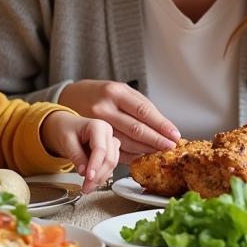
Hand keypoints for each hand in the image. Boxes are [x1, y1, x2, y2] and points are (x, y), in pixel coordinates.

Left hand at [40, 111, 120, 192]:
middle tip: (86, 187)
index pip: (100, 149)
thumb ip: (76, 156)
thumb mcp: (66, 141)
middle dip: (98, 176)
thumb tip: (84, 171)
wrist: (65, 127)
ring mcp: (110, 142)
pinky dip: (101, 175)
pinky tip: (92, 182)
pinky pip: (109, 165)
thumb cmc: (65, 129)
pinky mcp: (110, 151)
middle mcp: (108, 133)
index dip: (95, 165)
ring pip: (112, 164)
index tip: (88, 178)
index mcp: (98, 126)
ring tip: (87, 187)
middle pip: (109, 158)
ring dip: (101, 178)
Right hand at [58, 80, 179, 161]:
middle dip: (156, 140)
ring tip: (159, 152)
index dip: (161, 125)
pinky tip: (141, 156)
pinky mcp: (92, 137)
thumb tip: (163, 125)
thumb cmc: (101, 93)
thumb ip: (140, 105)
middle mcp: (105, 107)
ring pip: (126, 142)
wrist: (71, 97)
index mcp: (116, 92)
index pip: (144, 111)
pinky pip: (115, 150)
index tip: (174, 134)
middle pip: (136, 128)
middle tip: (170, 147)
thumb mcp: (120, 90)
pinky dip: (131, 155)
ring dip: (145, 149)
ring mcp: (96, 123)